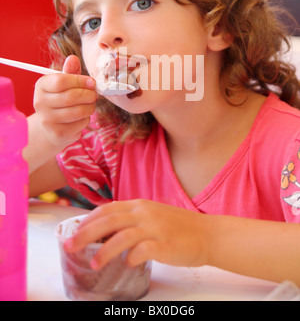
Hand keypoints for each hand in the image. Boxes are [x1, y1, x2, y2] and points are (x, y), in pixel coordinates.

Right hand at [33, 55, 96, 147]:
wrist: (51, 127)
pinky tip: (82, 117)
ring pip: (78, 111)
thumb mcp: (64, 84)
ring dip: (90, 107)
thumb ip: (70, 72)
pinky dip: (86, 119)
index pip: (61, 81)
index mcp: (41, 86)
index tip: (92, 82)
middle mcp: (40, 103)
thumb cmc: (61, 100)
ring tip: (90, 104)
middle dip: (89, 95)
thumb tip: (73, 58)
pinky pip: (80, 123)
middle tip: (94, 94)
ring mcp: (48, 120)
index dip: (80, 81)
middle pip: (71, 97)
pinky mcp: (58, 133)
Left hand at [64, 199, 209, 269]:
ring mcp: (155, 228)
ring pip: (122, 236)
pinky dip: (131, 257)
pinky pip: (143, 250)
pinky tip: (127, 263)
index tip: (73, 232)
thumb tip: (104, 233)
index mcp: (139, 206)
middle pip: (108, 220)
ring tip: (93, 262)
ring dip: (104, 250)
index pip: (107, 209)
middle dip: (85, 233)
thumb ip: (130, 220)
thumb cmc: (178, 227)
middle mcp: (145, 213)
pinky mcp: (166, 244)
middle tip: (70, 246)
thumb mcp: (151, 216)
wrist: (208, 234)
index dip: (87, 220)